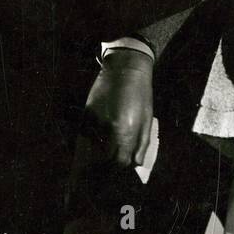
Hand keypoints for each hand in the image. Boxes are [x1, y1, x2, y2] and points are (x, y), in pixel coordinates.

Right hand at [84, 49, 153, 167]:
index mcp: (125, 130)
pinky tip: (102, 124)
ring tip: (111, 130)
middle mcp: (107, 127)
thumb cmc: (140, 94)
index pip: (119, 161)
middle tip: (115, 152)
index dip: (121, 165)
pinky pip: (86, 132)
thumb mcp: (147, 119)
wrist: (125, 68)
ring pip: (94, 143)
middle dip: (110, 157)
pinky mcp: (86, 112)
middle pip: (104, 155)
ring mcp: (94, 119)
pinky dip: (92, 133)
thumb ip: (142, 143)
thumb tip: (136, 163)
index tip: (122, 164)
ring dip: (101, 144)